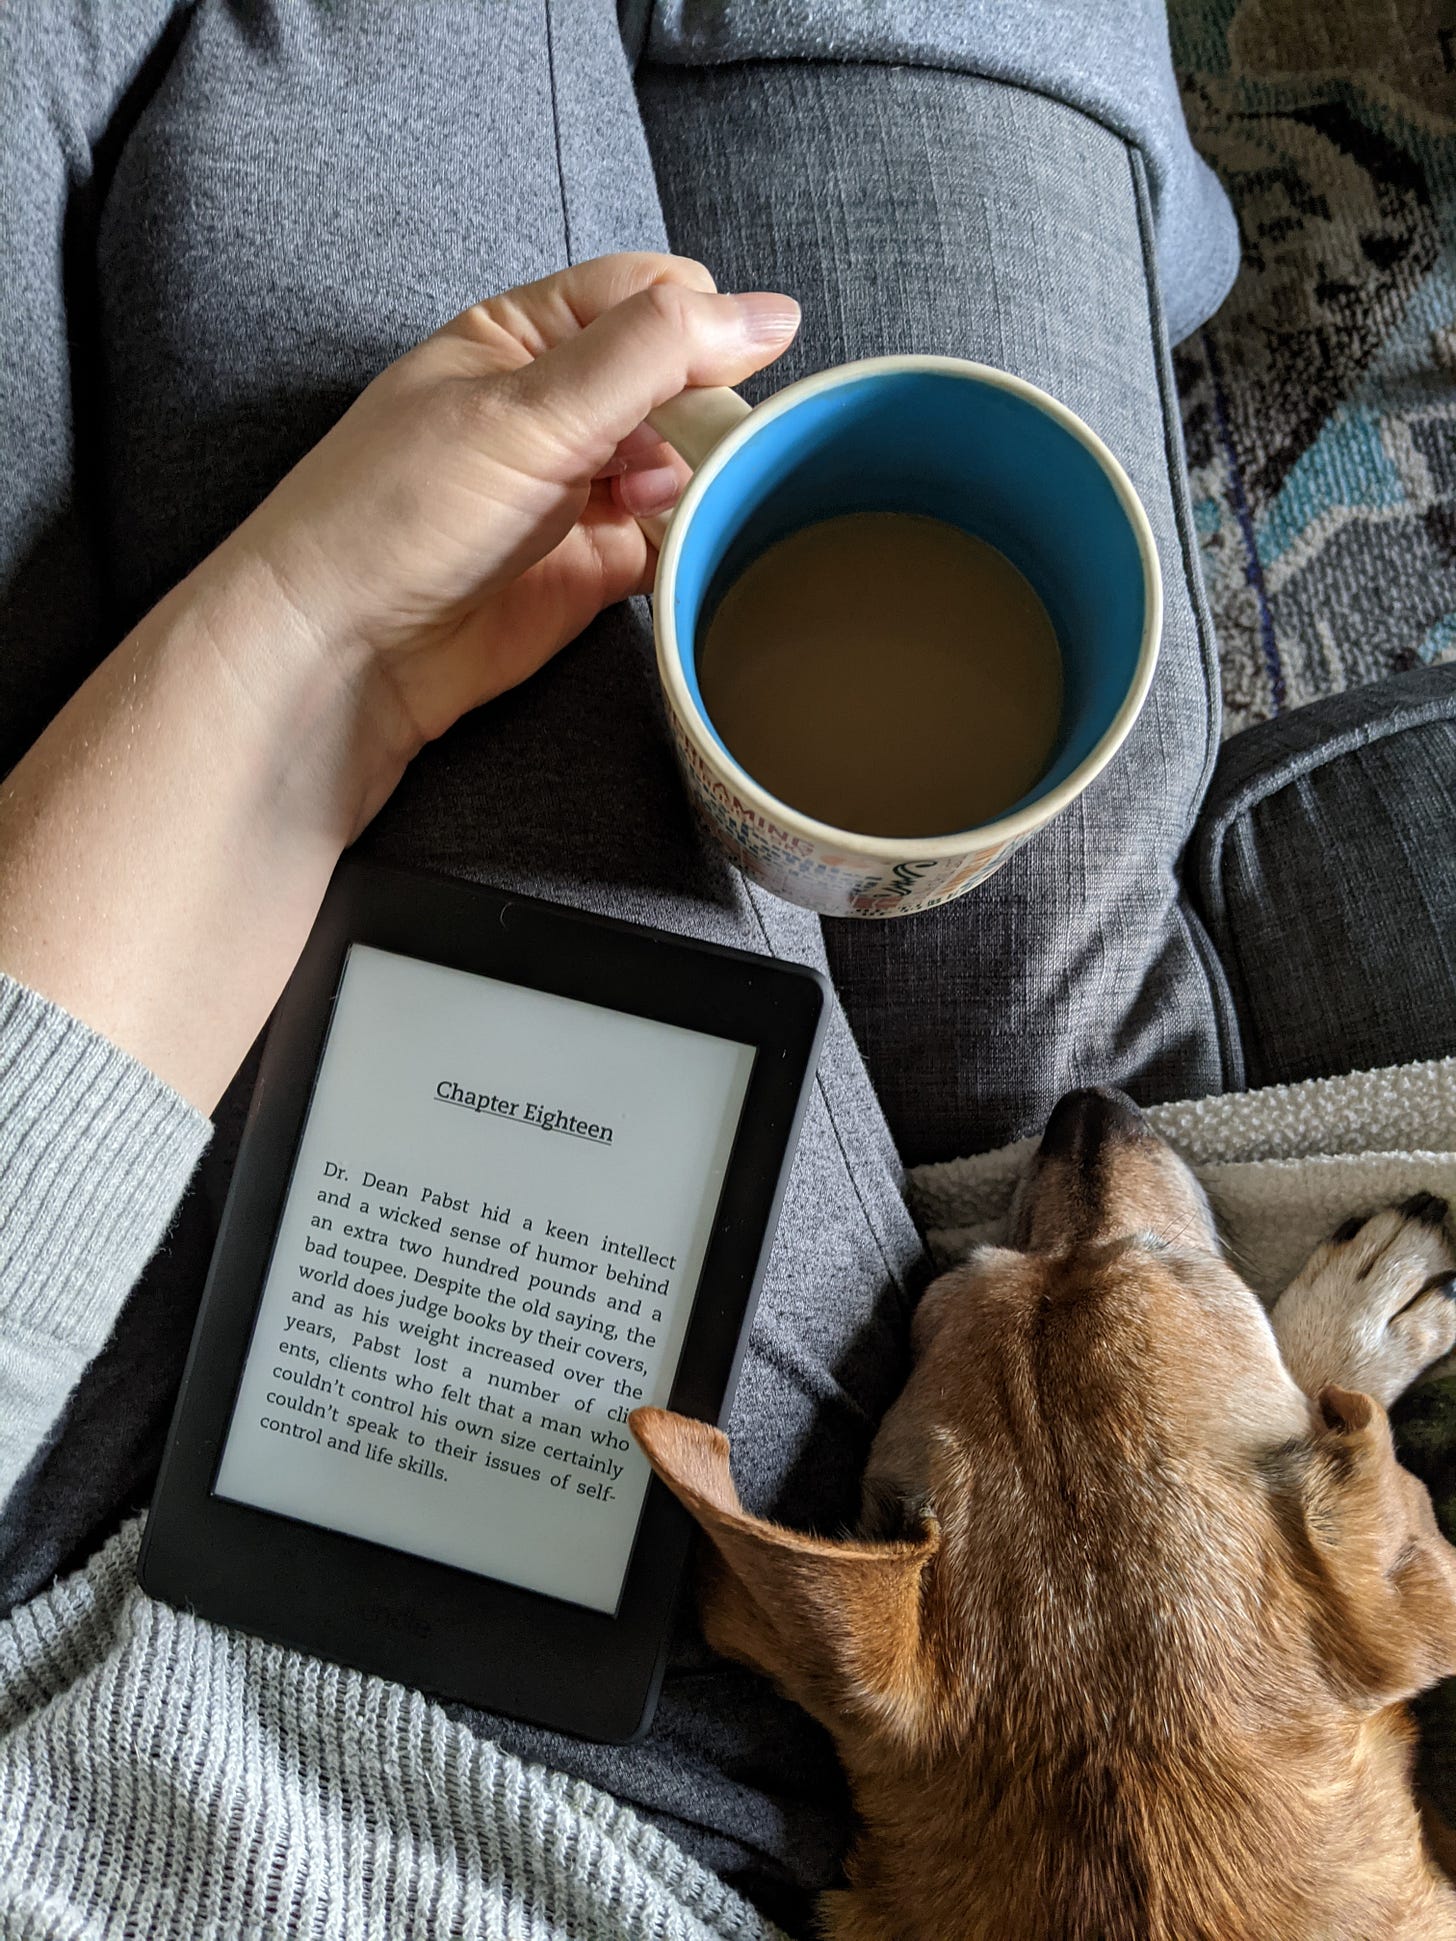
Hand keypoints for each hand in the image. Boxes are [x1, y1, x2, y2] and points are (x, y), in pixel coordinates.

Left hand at [209, 251, 801, 815]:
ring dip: (700, 481)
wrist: (348, 652)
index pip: (650, 296)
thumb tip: (770, 312)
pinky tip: (682, 548)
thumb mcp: (529, 407)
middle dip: (707, 411)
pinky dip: (689, 543)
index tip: (735, 372)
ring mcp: (579, 490)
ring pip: (684, 463)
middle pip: (679, 381)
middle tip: (706, 452)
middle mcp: (557, 406)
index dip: (704, 325)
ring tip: (669, 509)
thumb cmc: (399, 514)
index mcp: (526, 336)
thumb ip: (651, 353)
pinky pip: (671, 541)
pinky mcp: (595, 567)